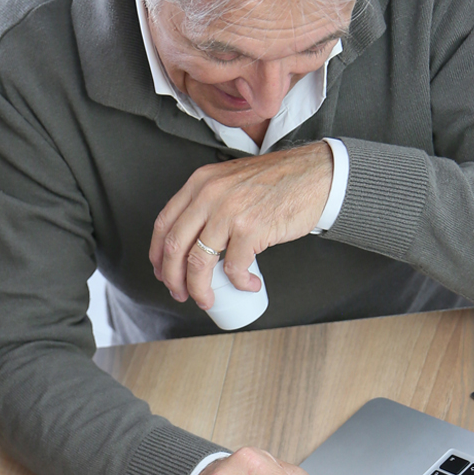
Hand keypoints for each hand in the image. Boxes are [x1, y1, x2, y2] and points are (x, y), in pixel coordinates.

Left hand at [149, 143, 332, 309]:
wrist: (316, 175)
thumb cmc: (277, 181)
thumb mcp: (229, 181)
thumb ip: (207, 201)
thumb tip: (192, 240)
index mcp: (199, 183)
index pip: (163, 224)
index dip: (157, 254)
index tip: (161, 271)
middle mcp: (209, 195)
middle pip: (174, 246)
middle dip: (173, 278)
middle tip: (179, 292)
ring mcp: (229, 212)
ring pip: (199, 262)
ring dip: (199, 289)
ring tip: (207, 299)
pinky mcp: (251, 228)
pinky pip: (234, 267)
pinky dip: (238, 283)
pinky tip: (247, 285)